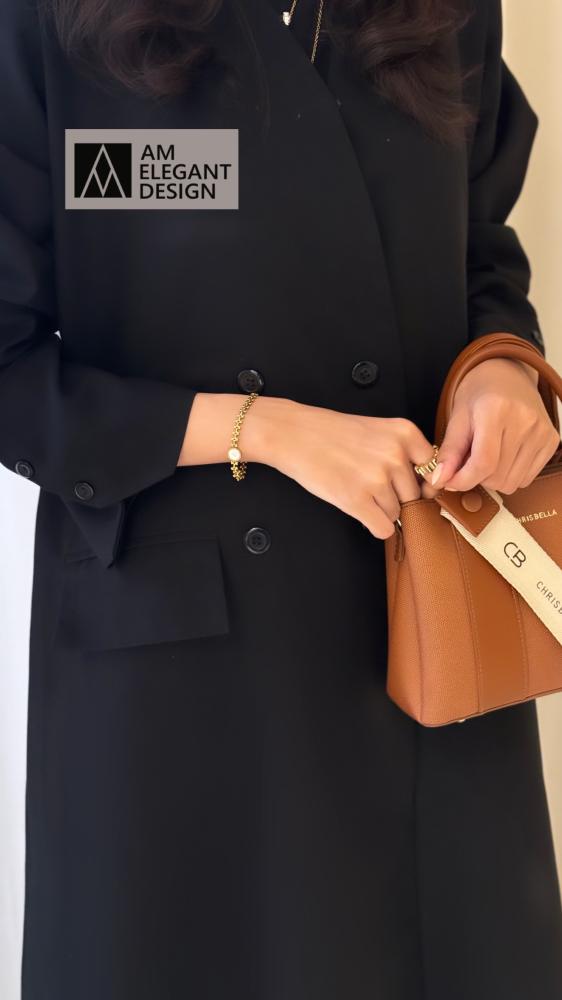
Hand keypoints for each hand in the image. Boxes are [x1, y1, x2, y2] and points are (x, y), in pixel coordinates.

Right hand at [245, 396, 435, 538]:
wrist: (295, 435)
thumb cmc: (333, 434)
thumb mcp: (378, 430)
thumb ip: (405, 452)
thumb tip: (429, 489)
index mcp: (405, 433)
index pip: (432, 471)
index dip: (417, 481)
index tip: (402, 482)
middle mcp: (395, 455)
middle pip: (413, 496)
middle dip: (394, 496)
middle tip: (369, 484)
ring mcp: (377, 479)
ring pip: (397, 513)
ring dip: (380, 509)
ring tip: (357, 490)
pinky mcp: (357, 500)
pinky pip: (383, 528)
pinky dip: (374, 525)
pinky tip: (359, 509)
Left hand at [419, 357, 559, 498]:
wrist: (507, 375)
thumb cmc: (478, 394)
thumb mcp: (457, 417)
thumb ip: (449, 451)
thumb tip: (439, 480)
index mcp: (497, 410)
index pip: (483, 463)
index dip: (462, 480)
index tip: (448, 482)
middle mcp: (525, 421)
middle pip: (497, 477)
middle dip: (476, 477)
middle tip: (468, 459)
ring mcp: (541, 432)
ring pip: (512, 483)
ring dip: (493, 478)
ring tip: (486, 455)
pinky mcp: (551, 441)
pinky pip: (527, 478)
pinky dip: (510, 475)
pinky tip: (504, 455)